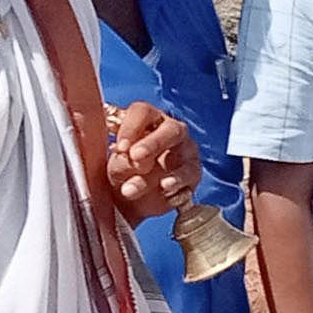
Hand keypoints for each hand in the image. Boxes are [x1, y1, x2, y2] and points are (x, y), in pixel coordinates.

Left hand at [106, 102, 200, 221]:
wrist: (135, 200)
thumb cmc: (125, 171)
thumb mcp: (116, 165)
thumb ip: (122, 159)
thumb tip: (132, 159)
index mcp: (148, 120)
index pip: (143, 112)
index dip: (131, 127)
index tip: (120, 148)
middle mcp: (173, 131)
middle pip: (170, 130)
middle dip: (153, 143)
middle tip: (135, 156)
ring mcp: (188, 151)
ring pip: (180, 156)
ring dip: (157, 173)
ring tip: (134, 188)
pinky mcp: (195, 173)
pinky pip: (189, 175)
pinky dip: (176, 182)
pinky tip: (164, 187)